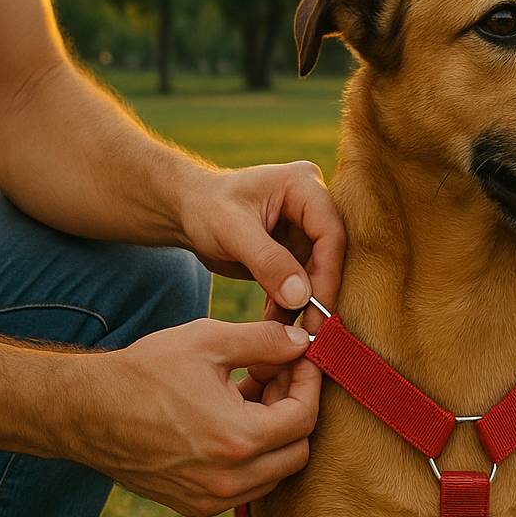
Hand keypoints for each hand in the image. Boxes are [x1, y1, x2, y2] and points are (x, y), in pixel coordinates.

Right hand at [86, 319, 320, 516]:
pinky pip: (246, 486)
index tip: (301, 359)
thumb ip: (265, 341)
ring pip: (274, 472)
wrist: (84, 411)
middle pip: (298, 450)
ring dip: (275, 435)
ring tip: (252, 393)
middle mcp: (228, 480)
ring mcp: (210, 499)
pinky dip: (252, 456)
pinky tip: (231, 418)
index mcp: (238, 441)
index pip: (304, 418)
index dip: (309, 383)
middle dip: (296, 410)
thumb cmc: (144, 372)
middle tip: (277, 375)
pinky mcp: (194, 505)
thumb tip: (304, 344)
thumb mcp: (208, 342)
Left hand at [180, 162, 345, 321]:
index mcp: (304, 185)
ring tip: (282, 329)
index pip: (330, 234)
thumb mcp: (232, 231)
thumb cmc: (205, 207)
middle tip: (309, 330)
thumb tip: (301, 298)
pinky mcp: (296, 250)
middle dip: (317, 294)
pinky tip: (275, 321)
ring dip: (301, 304)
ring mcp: (306, 228)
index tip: (318, 311)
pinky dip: (289, 303)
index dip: (327, 275)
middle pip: (329, 255)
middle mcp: (313, 205)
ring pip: (317, 273)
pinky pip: (301, 281)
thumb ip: (268, 262)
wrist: (185, 211)